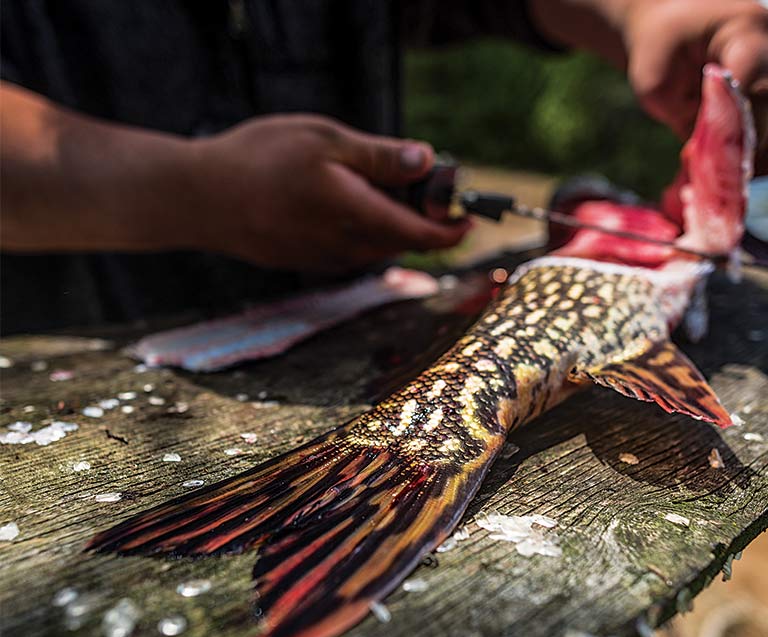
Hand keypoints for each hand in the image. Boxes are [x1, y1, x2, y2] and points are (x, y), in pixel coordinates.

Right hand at [191, 115, 469, 272]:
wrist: (198, 198)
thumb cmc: (257, 160)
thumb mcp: (325, 141)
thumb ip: (381, 157)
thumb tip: (426, 162)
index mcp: (358, 217)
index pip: (424, 236)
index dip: (453, 229)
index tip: (468, 216)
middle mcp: (348, 249)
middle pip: (405, 242)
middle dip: (423, 218)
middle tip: (422, 182)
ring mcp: (328, 261)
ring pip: (379, 247)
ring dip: (391, 223)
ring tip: (377, 184)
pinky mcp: (310, 263)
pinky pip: (353, 251)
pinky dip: (364, 230)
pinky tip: (343, 200)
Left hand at [621, 0, 767, 174]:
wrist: (682, 24)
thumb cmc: (663, 49)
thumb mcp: (656, 81)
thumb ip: (686, 120)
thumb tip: (717, 165)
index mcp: (750, 28)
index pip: (762, 92)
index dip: (744, 137)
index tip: (719, 165)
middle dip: (762, 156)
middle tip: (728, 177)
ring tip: (736, 169)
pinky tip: (748, 157)